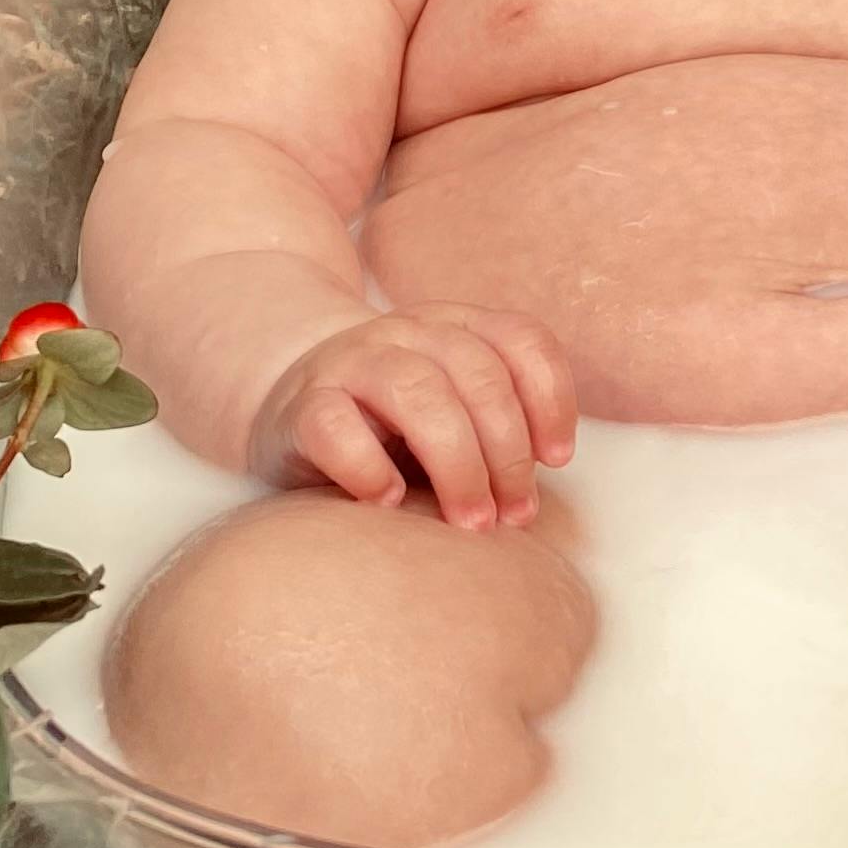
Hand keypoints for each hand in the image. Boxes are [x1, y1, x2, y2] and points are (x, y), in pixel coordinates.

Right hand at [248, 304, 575, 527]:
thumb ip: (496, 428)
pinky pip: (336, 426)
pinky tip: (388, 504)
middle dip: (508, 452)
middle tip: (513, 515)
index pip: (522, 340)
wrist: (290, 407)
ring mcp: (350, 362)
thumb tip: (534, 495)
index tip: (556, 461)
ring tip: (470, 522)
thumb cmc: (393, 427)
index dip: (552, 399)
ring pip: (417, 394)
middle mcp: (407, 332)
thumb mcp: (454, 410)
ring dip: (457, 465)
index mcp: (456, 326)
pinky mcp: (301, 406)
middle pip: (478, 375)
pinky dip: (370, 467)